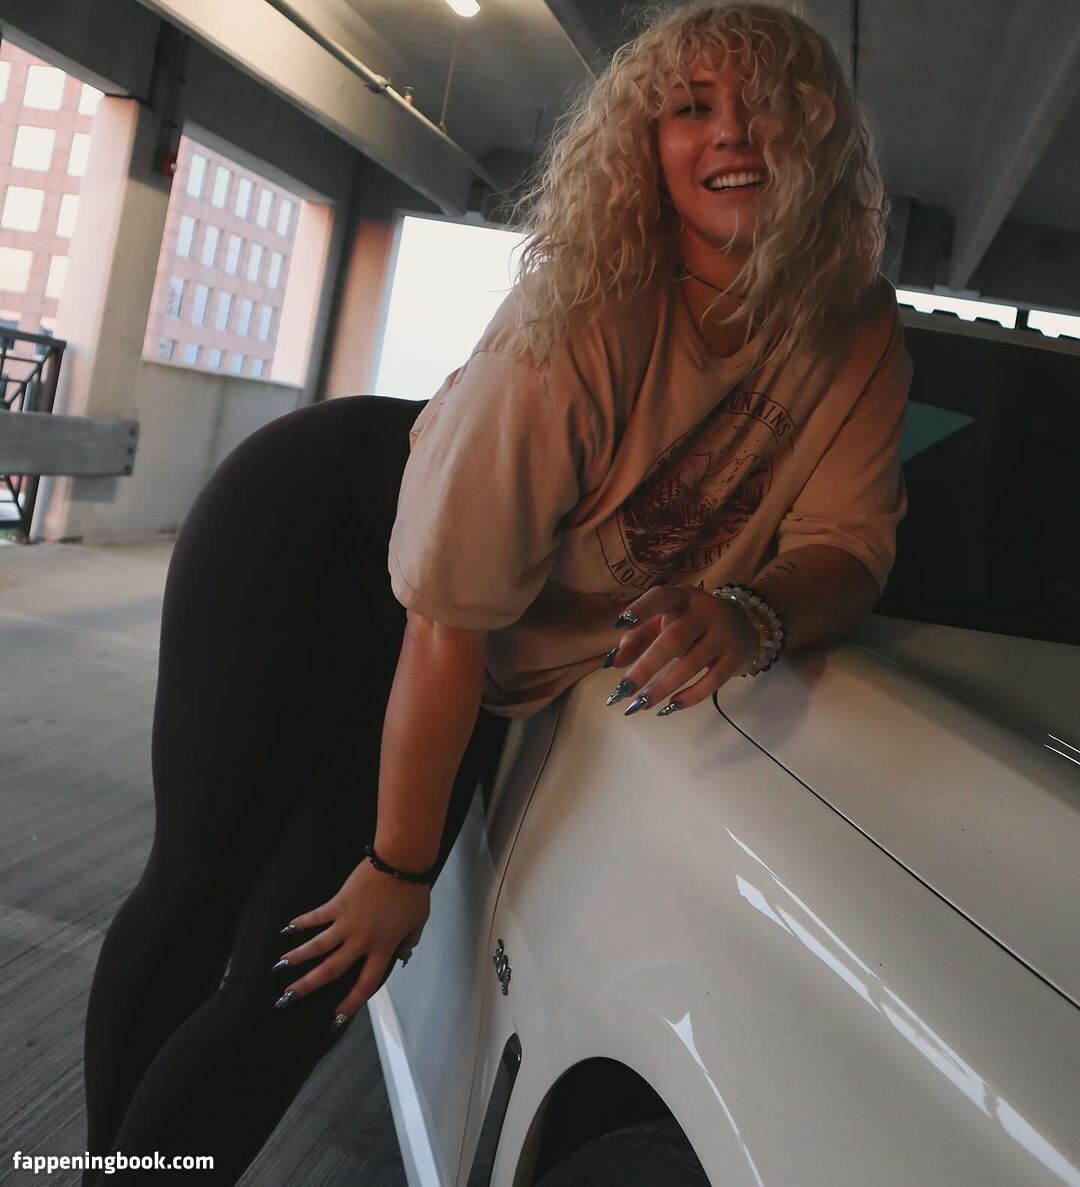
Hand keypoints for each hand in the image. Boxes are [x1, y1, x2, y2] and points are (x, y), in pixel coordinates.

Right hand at [275, 858, 429, 1019]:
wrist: (400, 864)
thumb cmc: (412, 892)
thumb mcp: (418, 922)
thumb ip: (409, 943)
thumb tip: (404, 957)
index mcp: (382, 948)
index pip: (365, 983)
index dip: (351, 1003)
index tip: (335, 1018)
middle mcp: (361, 941)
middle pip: (331, 970)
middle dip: (308, 986)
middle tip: (288, 998)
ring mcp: (347, 922)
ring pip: (317, 946)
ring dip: (297, 957)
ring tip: (279, 966)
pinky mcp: (338, 904)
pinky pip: (316, 917)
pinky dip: (301, 922)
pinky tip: (287, 929)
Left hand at [605, 585, 759, 714]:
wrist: (746, 626)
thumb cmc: (692, 625)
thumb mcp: (665, 622)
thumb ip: (638, 638)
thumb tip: (614, 663)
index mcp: (682, 598)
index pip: (661, 597)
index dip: (641, 609)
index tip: (618, 625)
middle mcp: (705, 613)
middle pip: (674, 640)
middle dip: (646, 667)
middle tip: (622, 690)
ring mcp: (723, 635)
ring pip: (691, 664)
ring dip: (663, 687)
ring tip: (640, 705)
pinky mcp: (734, 658)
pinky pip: (712, 681)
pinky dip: (690, 696)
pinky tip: (669, 707)